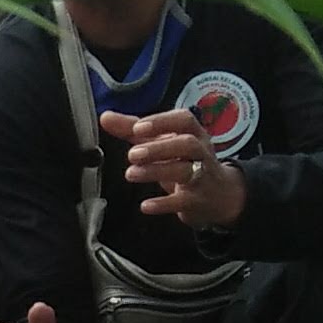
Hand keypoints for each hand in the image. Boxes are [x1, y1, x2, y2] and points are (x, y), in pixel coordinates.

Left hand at [101, 106, 246, 230]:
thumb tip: (105, 117)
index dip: (162, 121)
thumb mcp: (161, 143)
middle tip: (132, 154)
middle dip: (158, 148)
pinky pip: (183, 201)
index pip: (184, 120)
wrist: (217, 194)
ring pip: (184, 170)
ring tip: (131, 173)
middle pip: (186, 144)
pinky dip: (164, 204)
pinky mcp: (197, 200)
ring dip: (156, 171)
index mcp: (192, 133)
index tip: (137, 127)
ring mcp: (201, 176)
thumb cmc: (183, 161)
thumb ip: (133, 130)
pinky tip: (145, 205)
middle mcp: (200, 152)